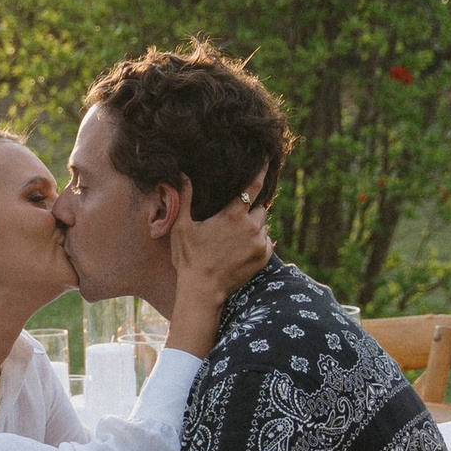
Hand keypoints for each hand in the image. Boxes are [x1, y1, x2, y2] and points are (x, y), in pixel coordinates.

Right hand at [163, 172, 273, 353]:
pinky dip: (258, 241)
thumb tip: (182, 174)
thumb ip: (185, 198)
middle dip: (249, 210)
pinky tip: (241, 249)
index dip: (261, 172)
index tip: (268, 160)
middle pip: (259, 208)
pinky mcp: (264, 257)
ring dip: (254, 226)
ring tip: (235, 238)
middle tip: (233, 220)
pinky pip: (267, 241)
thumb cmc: (189, 257)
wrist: (203, 290)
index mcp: (232, 215)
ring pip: (263, 225)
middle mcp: (251, 227)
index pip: (252, 187)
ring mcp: (259, 243)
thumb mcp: (182, 226)